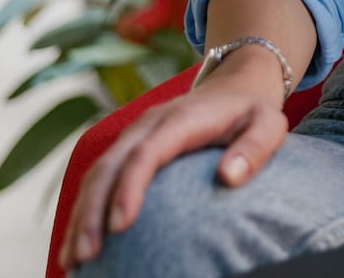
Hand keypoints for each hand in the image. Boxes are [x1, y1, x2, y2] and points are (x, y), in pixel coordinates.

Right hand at [58, 61, 288, 269]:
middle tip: (86, 256)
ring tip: (73, 260)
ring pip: (97, 174)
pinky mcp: (129, 148)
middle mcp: (148, 125)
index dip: (129, 188)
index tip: (120, 226)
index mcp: (180, 119)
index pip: (146, 154)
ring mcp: (134, 135)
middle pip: (109, 166)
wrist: (236, 84)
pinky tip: (78, 244)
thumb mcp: (269, 124)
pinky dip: (84, 210)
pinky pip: (100, 178)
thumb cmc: (253, 111)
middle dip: (92, 211)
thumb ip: (253, 149)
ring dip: (81, 216)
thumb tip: (228, 177)